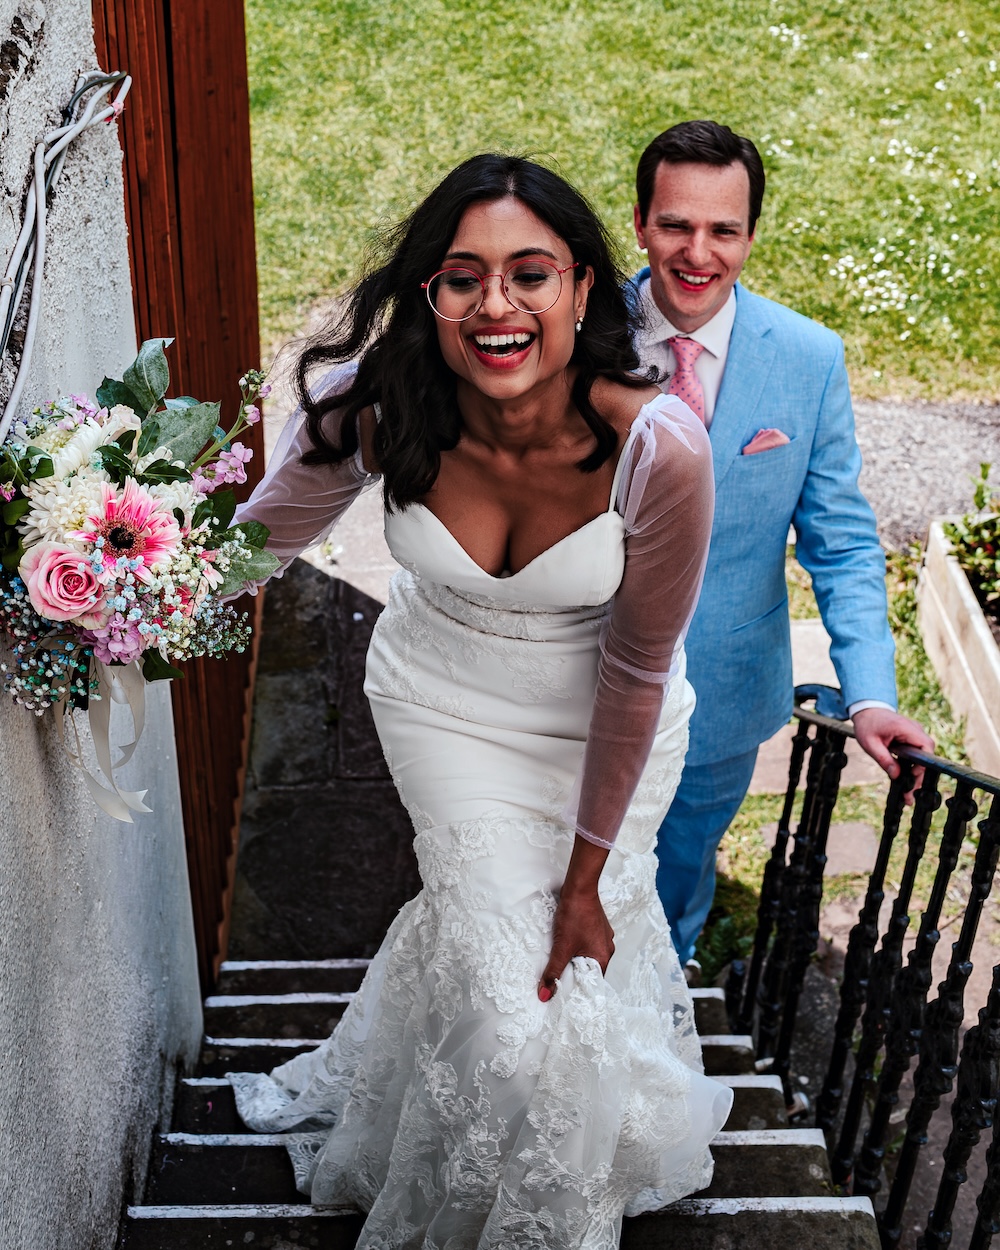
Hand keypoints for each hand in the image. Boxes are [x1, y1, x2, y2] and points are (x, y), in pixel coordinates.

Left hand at [537, 887, 614, 1001]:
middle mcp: (606, 949)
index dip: (576, 988)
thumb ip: (553, 972)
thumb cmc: (575, 915)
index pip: (591, 984)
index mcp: (603, 958)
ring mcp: (602, 936)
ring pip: (586, 955)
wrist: (579, 888)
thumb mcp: (561, 947)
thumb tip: (545, 995)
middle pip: (588, 970)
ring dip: (574, 957)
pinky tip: (565, 940)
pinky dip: (576, 945)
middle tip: (558, 973)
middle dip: (573, 972)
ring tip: (560, 954)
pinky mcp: (596, 927)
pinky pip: (587, 942)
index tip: (563, 992)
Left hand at [852, 707, 933, 802]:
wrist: (867, 710)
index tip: (913, 774)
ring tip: (909, 792)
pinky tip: (906, 780)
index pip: (925, 745)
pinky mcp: (912, 738)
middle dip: (920, 774)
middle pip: (926, 754)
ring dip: (917, 773)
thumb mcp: (869, 743)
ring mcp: (914, 733)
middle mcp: (914, 729)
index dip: (923, 762)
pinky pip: (917, 753)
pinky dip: (913, 766)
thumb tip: (896, 775)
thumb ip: (883, 758)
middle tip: (911, 793)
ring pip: (923, 755)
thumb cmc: (867, 724)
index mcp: (905, 728)